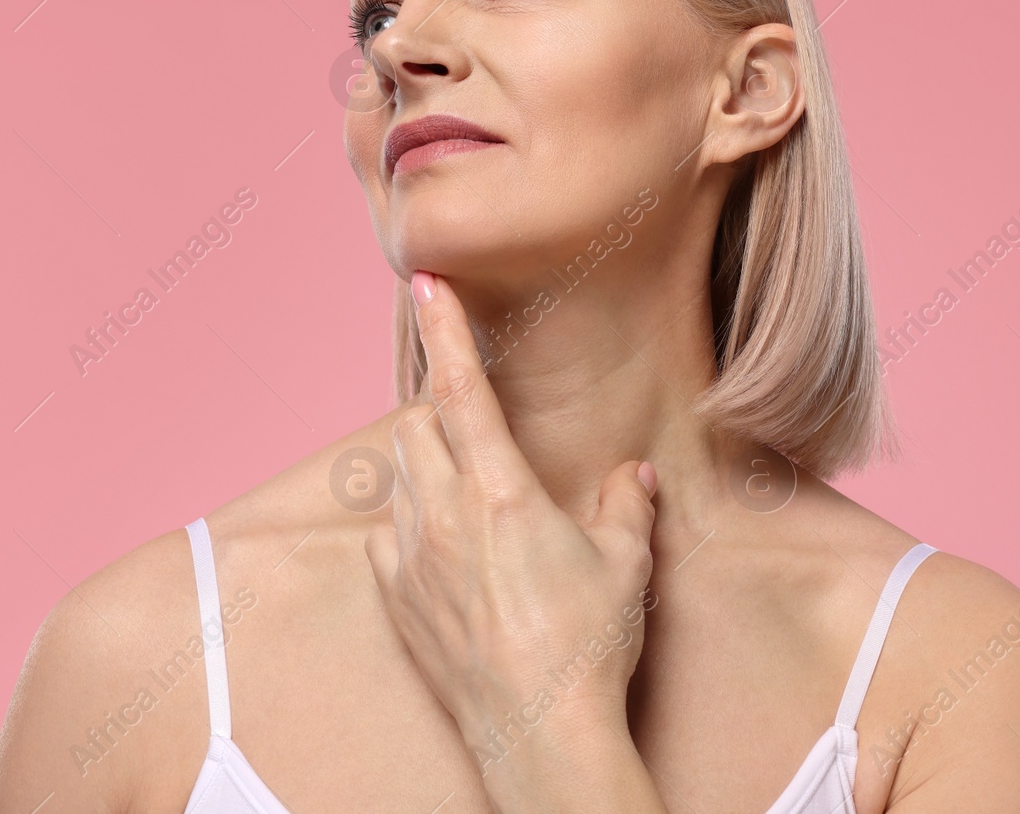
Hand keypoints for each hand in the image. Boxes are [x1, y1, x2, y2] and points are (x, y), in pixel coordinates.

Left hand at [363, 270, 658, 780]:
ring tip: (464, 490)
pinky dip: (405, 525)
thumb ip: (629, 505)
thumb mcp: (625, 564)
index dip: (445, 329)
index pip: (461, 390)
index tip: (427, 283)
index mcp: (501, 493)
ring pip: (396, 479)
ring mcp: (411, 560)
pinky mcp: (395, 600)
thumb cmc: (588, 647)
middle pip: (413, 424)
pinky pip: (383, 538)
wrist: (539, 735)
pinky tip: (439, 546)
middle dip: (437, 410)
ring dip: (422, 467)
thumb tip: (637, 476)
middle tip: (472, 425)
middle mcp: (443, 516)